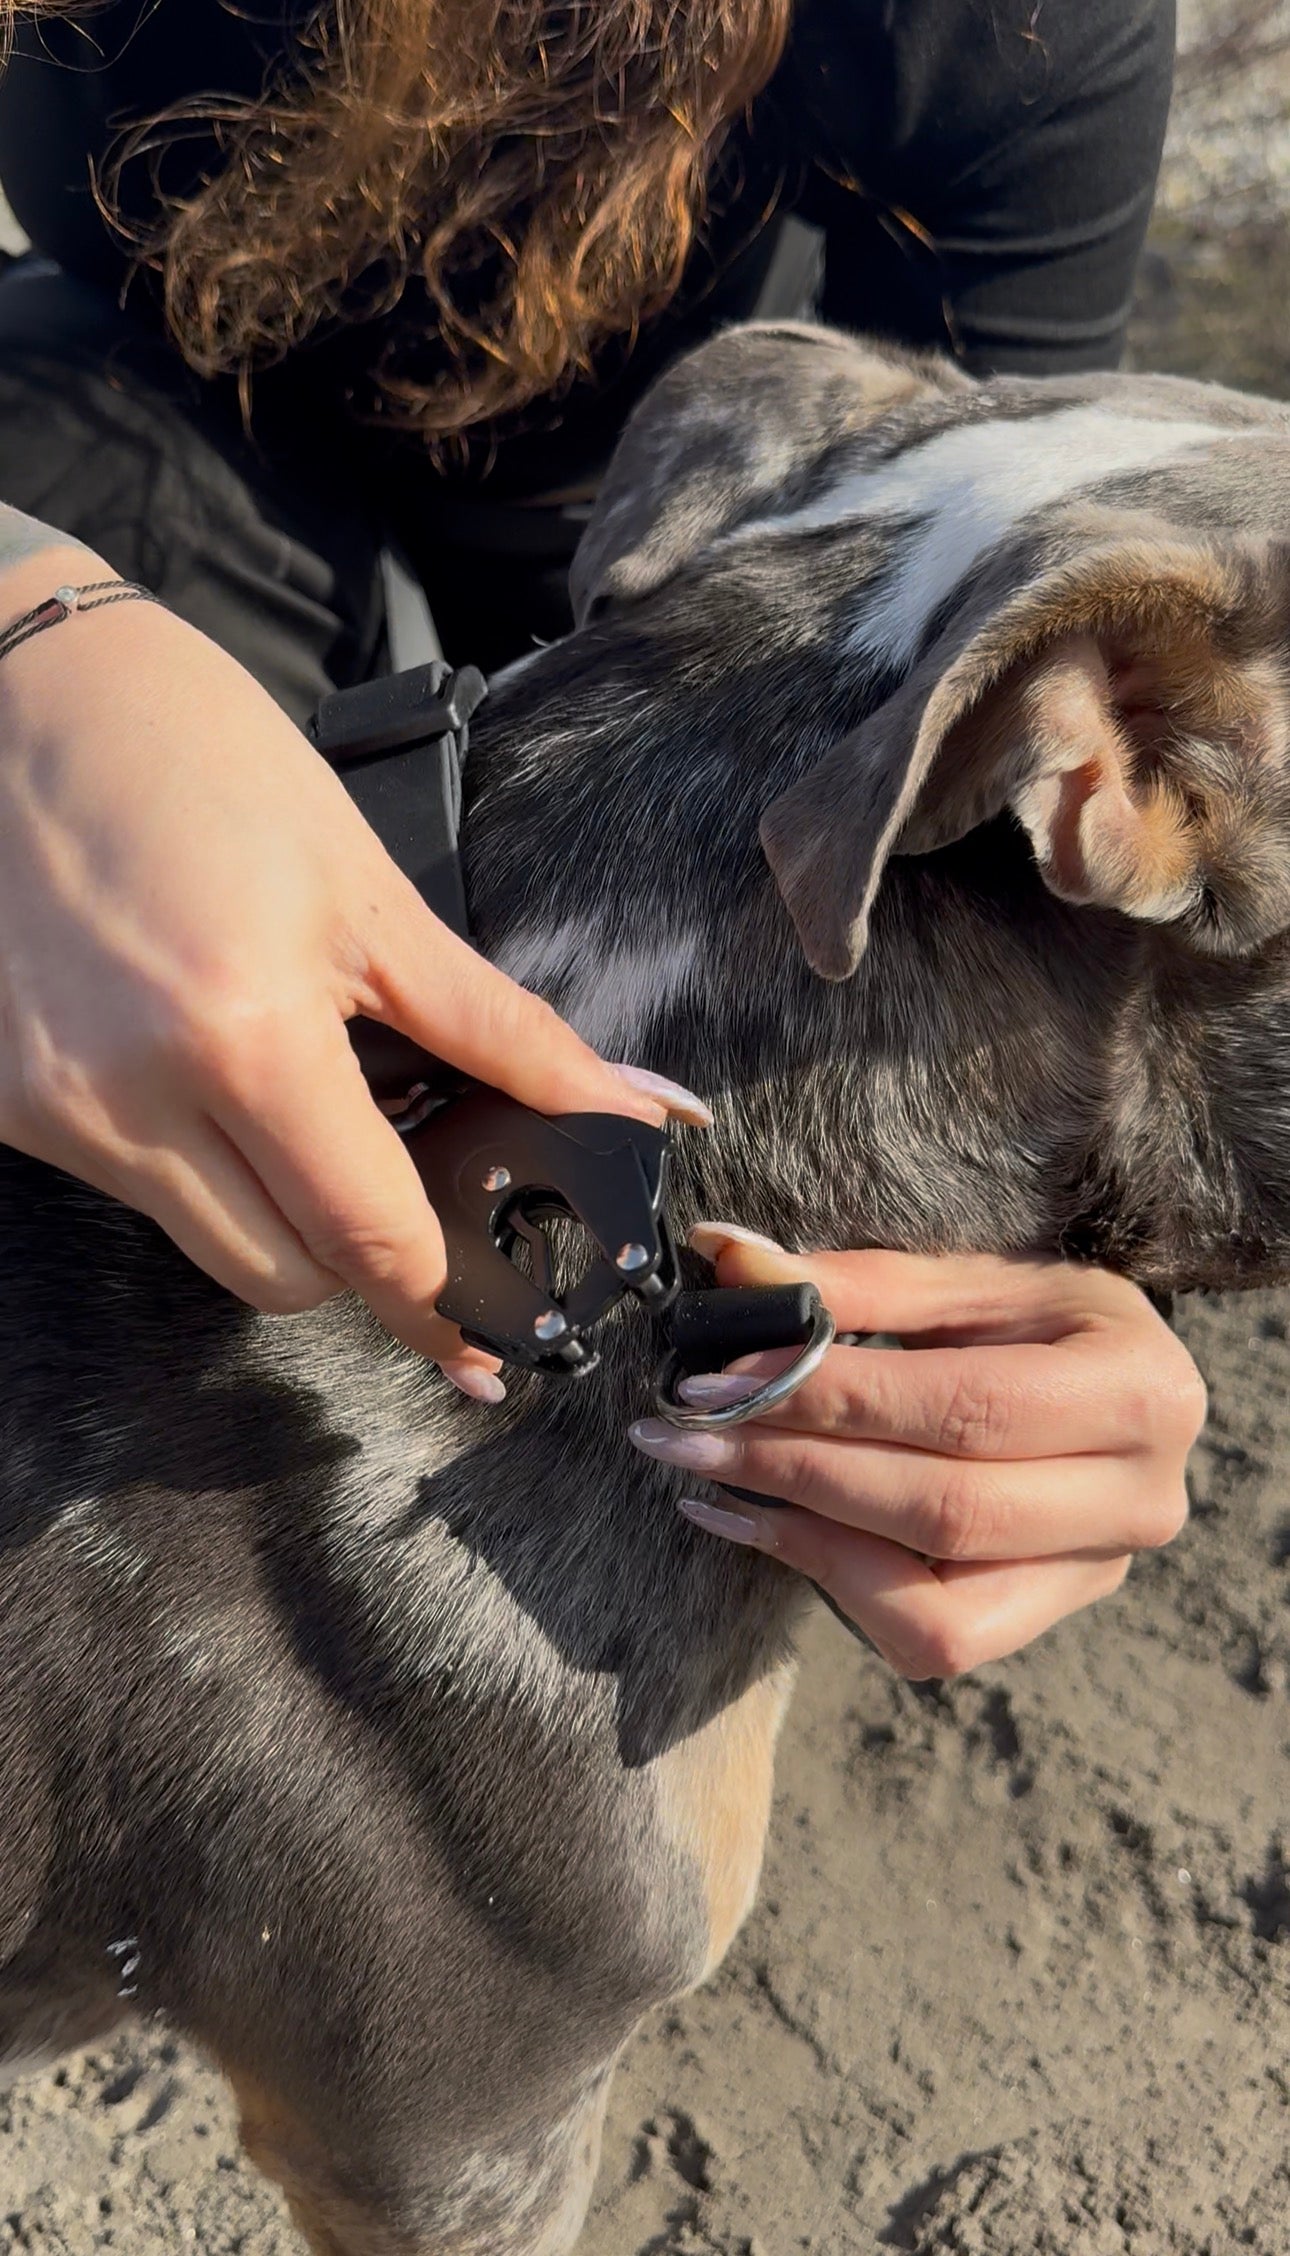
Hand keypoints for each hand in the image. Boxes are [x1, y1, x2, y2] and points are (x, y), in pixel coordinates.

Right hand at [0, 546, 705, 1385]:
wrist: (17, 689)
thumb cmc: (198, 758)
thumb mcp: (370, 891)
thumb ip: (500, 1026)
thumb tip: (619, 1104)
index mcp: (240, 1036)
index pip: (366, 1237)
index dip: (441, 1288)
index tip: (487, 1320)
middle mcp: (128, 1099)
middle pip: (284, 1278)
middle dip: (360, 1252)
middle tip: (396, 1168)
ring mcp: (54, 1111)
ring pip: (207, 1243)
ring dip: (277, 1207)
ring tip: (293, 1091)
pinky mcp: (9, 1104)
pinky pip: (135, 1184)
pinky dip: (194, 1156)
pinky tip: (205, 1062)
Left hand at [630, 1227, 1206, 1675]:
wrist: (1116, 1387)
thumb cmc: (1044, 1321)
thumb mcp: (974, 1283)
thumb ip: (859, 1284)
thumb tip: (726, 1254)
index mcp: (1140, 1391)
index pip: (962, 1408)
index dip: (834, 1399)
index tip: (719, 1378)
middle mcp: (1140, 1500)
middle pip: (942, 1508)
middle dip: (794, 1469)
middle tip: (681, 1430)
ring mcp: (1098, 1577)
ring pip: (936, 1607)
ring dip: (805, 1541)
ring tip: (707, 1478)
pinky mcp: (1045, 1618)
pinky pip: (928, 1639)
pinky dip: (833, 1582)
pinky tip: (759, 1522)